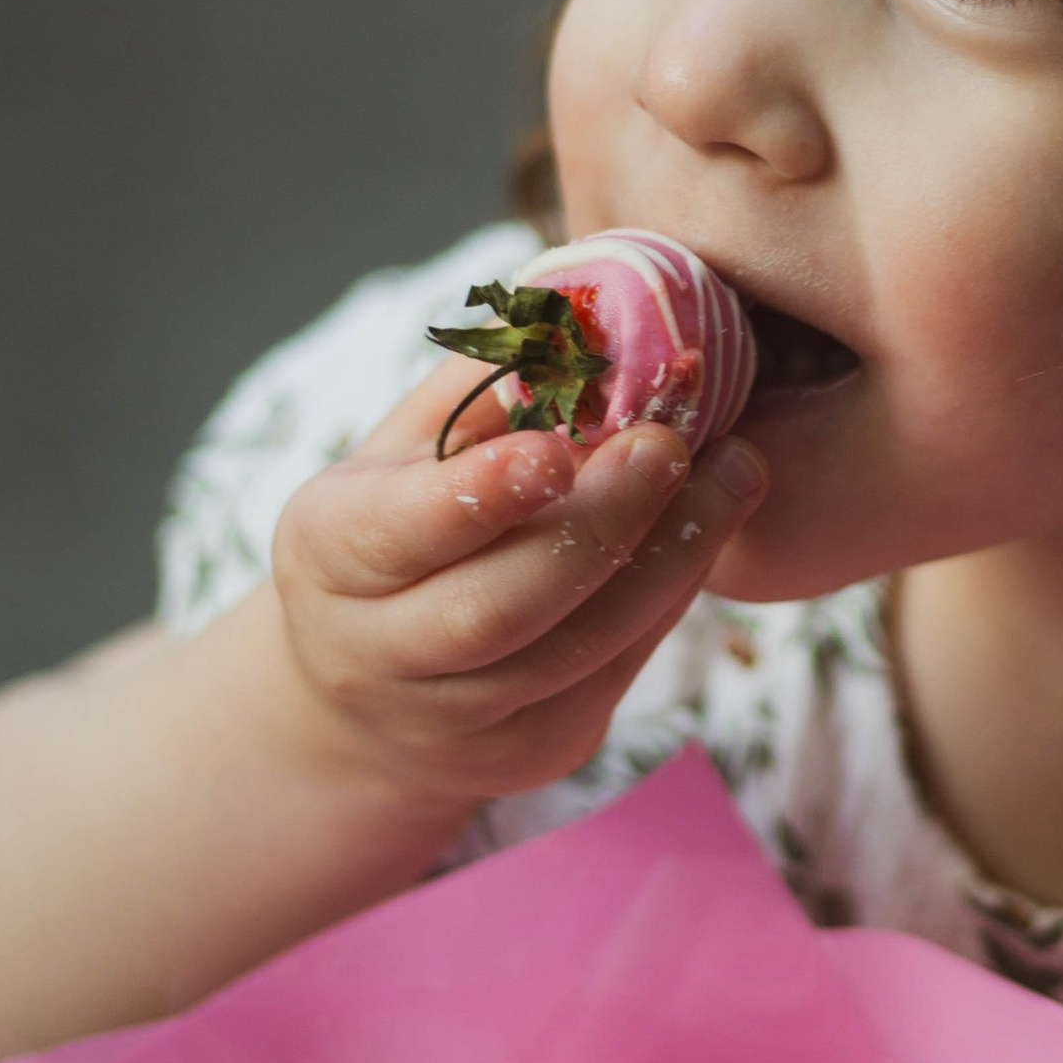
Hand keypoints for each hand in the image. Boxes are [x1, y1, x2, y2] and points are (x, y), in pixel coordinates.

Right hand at [265, 361, 765, 817]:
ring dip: (668, 559)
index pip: (402, 532)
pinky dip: (670, 595)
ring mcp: (458, 721)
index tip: (554, 449)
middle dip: (600, 524)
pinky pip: (617, 671)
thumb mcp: (400, 452)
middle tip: (673, 443)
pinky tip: (709, 528)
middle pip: (501, 607)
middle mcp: (376, 653)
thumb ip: (480, 389)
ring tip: (734, 473)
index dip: (479, 497)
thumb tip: (581, 312)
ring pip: (577, 649)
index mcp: (328, 555)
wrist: (364, 696)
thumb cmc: (396, 533)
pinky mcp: (535, 750)